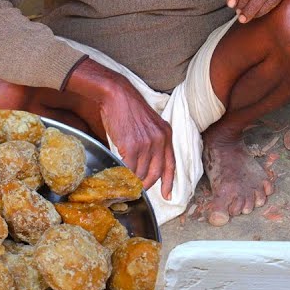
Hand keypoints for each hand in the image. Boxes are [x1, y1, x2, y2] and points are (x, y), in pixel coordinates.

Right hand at [98, 81, 174, 197]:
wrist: (117, 95)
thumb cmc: (129, 110)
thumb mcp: (149, 124)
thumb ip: (152, 142)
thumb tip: (145, 164)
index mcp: (167, 135)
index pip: (171, 164)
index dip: (170, 182)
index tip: (168, 195)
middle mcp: (160, 140)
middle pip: (157, 172)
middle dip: (148, 184)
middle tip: (139, 190)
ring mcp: (147, 144)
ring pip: (141, 172)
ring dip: (133, 179)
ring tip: (126, 181)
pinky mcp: (132, 146)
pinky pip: (129, 167)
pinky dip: (124, 173)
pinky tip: (119, 174)